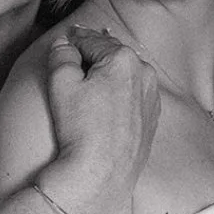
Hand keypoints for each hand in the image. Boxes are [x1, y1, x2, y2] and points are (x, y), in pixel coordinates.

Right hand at [43, 25, 160, 213]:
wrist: (101, 174)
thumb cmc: (81, 128)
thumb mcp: (61, 84)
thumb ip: (62, 55)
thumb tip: (64, 44)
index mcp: (123, 59)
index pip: (91, 41)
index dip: (74, 40)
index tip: (66, 39)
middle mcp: (144, 74)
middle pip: (112, 55)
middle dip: (94, 53)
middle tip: (77, 52)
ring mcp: (152, 98)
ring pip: (126, 75)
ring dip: (110, 72)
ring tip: (91, 77)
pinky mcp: (152, 119)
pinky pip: (134, 96)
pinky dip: (121, 92)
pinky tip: (107, 101)